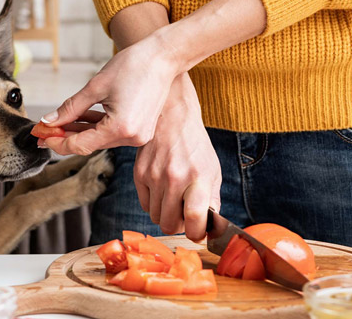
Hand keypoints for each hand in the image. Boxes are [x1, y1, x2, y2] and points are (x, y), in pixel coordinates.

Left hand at [41, 35, 179, 155]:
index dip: (58, 142)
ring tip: (58, 123)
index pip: (80, 145)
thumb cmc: (134, 65)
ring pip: (100, 139)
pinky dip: (95, 127)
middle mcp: (132, 137)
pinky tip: (79, 120)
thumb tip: (50, 121)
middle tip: (44, 131)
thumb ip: (70, 108)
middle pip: (90, 144)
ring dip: (79, 132)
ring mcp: (138, 136)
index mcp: (120, 128)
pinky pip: (111, 133)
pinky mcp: (140, 130)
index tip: (41, 136)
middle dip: (65, 137)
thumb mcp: (96, 86)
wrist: (164, 57)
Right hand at [134, 73, 221, 240]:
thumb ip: (212, 200)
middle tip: (184, 215)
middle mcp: (174, 178)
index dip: (196, 233)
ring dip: (165, 214)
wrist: (172, 118)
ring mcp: (154, 176)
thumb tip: (209, 227)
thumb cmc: (195, 145)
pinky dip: (154, 204)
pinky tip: (162, 190)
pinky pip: (145, 204)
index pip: (195, 219)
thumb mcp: (212, 170)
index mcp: (198, 178)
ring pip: (156, 217)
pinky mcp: (139, 174)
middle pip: (169, 225)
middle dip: (178, 226)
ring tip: (174, 200)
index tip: (198, 232)